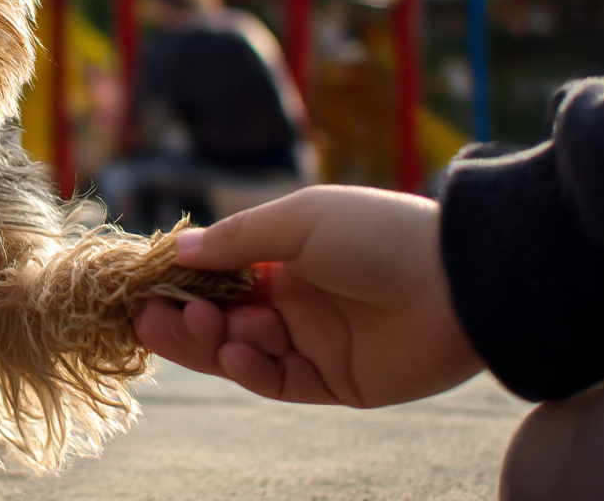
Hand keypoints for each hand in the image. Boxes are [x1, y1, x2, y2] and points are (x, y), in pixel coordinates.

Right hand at [134, 185, 483, 407]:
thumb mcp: (299, 221)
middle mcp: (296, 300)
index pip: (218, 274)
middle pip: (222, 317)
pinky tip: (233, 350)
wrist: (461, 281)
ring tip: (186, 326)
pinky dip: (250, 368)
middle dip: (183, 317)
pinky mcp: (336, 382)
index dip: (180, 281)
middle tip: (147, 318)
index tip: (142, 285)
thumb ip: (237, 240)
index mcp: (287, 257)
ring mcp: (314, 342)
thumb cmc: (379, 235)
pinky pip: (278, 381)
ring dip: (208, 341)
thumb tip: (175, 252)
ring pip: (242, 351)